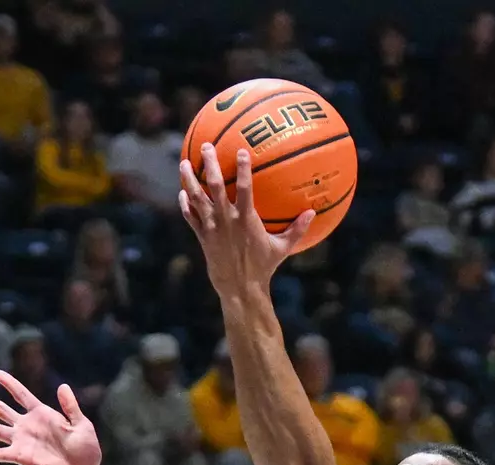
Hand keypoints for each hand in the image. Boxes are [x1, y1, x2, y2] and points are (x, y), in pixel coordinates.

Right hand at [0, 371, 102, 464]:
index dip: (10, 384)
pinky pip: (2, 454)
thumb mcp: (82, 426)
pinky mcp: (22, 459)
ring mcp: (23, 442)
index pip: (22, 395)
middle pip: (1, 409)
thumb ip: (71, 407)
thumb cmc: (85, 452)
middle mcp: (28, 427)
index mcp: (43, 415)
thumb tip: (62, 386)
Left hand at [179, 146, 314, 298]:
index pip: (244, 188)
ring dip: (189, 179)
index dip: (242, 168)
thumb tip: (312, 213)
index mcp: (246, 219)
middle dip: (209, 164)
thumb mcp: (282, 248)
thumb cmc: (264, 267)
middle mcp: (226, 219)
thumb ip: (297, 229)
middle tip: (206, 146)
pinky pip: (191, 217)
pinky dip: (185, 204)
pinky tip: (182, 193)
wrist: (239, 288)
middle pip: (214, 185)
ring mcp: (212, 227)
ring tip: (184, 163)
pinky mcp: (202, 237)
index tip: (241, 151)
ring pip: (197, 198)